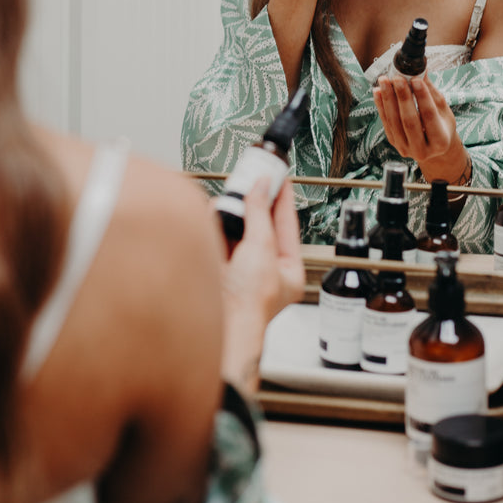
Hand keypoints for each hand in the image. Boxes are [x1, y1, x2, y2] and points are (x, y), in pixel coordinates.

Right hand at [219, 179, 304, 393]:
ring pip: (237, 230)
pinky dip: (215, 224)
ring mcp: (239, 269)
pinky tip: (215, 213)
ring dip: (233, 213)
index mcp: (286, 270)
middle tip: (253, 180)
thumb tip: (260, 189)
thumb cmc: (249, 304)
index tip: (279, 178)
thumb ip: (260, 214)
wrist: (220, 325)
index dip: (282, 199)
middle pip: (260, 226)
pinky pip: (217, 238)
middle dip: (254, 204)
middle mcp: (263, 270)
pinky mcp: (217, 267)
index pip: (287, 225)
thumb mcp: (262, 249)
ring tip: (232, 197)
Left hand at [372, 74, 467, 183]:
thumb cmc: (442, 124)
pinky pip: (386, 123)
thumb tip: (421, 69)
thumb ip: (431, 91)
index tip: (416, 79)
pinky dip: (381, 106)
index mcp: (441, 142)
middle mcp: (423, 150)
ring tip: (384, 81)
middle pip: (409, 121)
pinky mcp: (394, 144)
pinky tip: (378, 91)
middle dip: (402, 97)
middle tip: (397, 78)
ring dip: (387, 99)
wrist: (434, 146)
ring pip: (394, 122)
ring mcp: (406, 149)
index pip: (429, 116)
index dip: (422, 97)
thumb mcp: (442, 109)